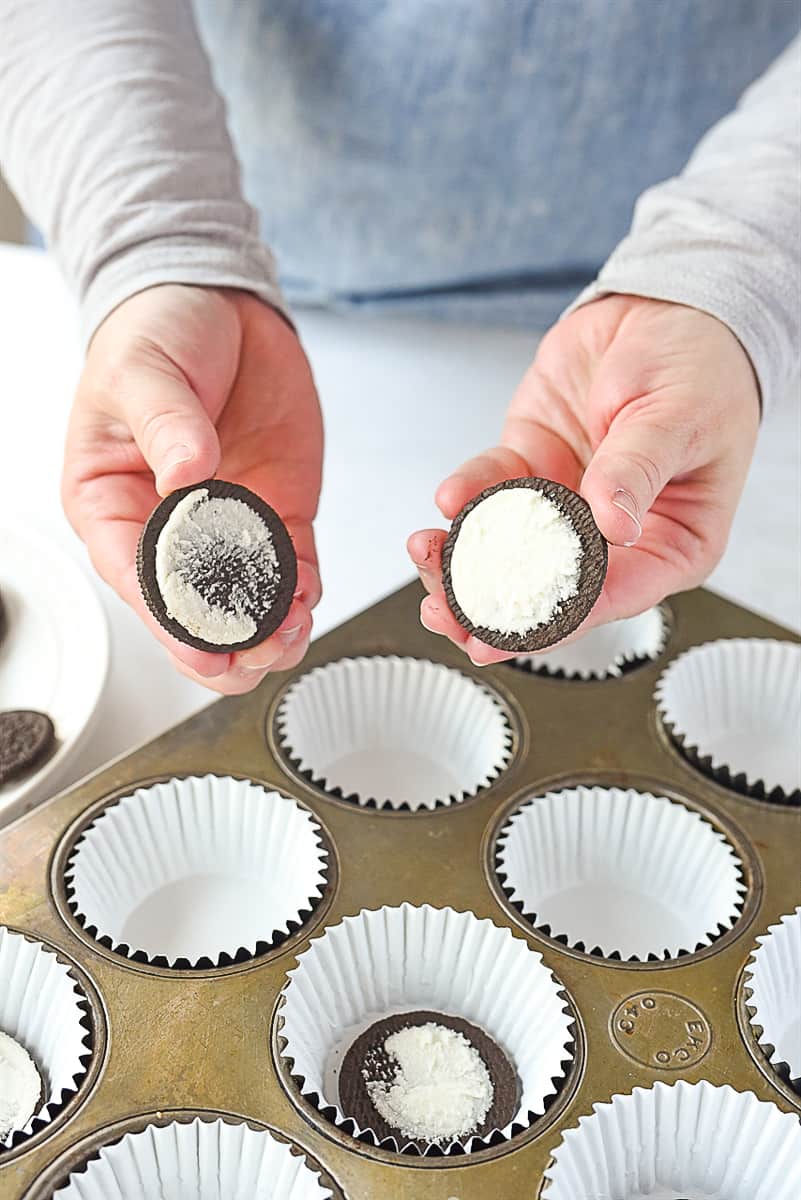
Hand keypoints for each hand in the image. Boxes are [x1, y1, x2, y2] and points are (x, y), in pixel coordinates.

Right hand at [62, 284, 322, 692]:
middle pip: (191, 613)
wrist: (219, 303)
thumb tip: (187, 473)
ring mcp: (227, 527)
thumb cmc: (157, 333)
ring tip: (291, 630)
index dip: (171, 621)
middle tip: (257, 649)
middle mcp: (167, 528)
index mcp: (113, 504)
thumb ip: (166, 423)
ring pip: (245, 606)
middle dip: (225, 643)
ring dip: (269, 630)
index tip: (205, 645)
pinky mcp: (275, 514)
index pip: (138, 579)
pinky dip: (303, 594)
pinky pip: (292, 571)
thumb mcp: (144, 371)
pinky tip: (309, 599)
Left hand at [408, 295, 759, 663]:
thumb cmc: (700, 367)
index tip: (502, 637)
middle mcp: (617, 535)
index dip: (556, 622)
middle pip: (549, 586)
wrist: (665, 306)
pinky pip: (492, 489)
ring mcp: (569, 503)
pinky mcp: (534, 465)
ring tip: (426, 554)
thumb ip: (637, 470)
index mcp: (673, 542)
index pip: (612, 597)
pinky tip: (447, 497)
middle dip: (491, 602)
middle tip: (444, 612)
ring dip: (463, 555)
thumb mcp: (677, 417)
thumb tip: (613, 525)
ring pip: (510, 546)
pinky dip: (466, 494)